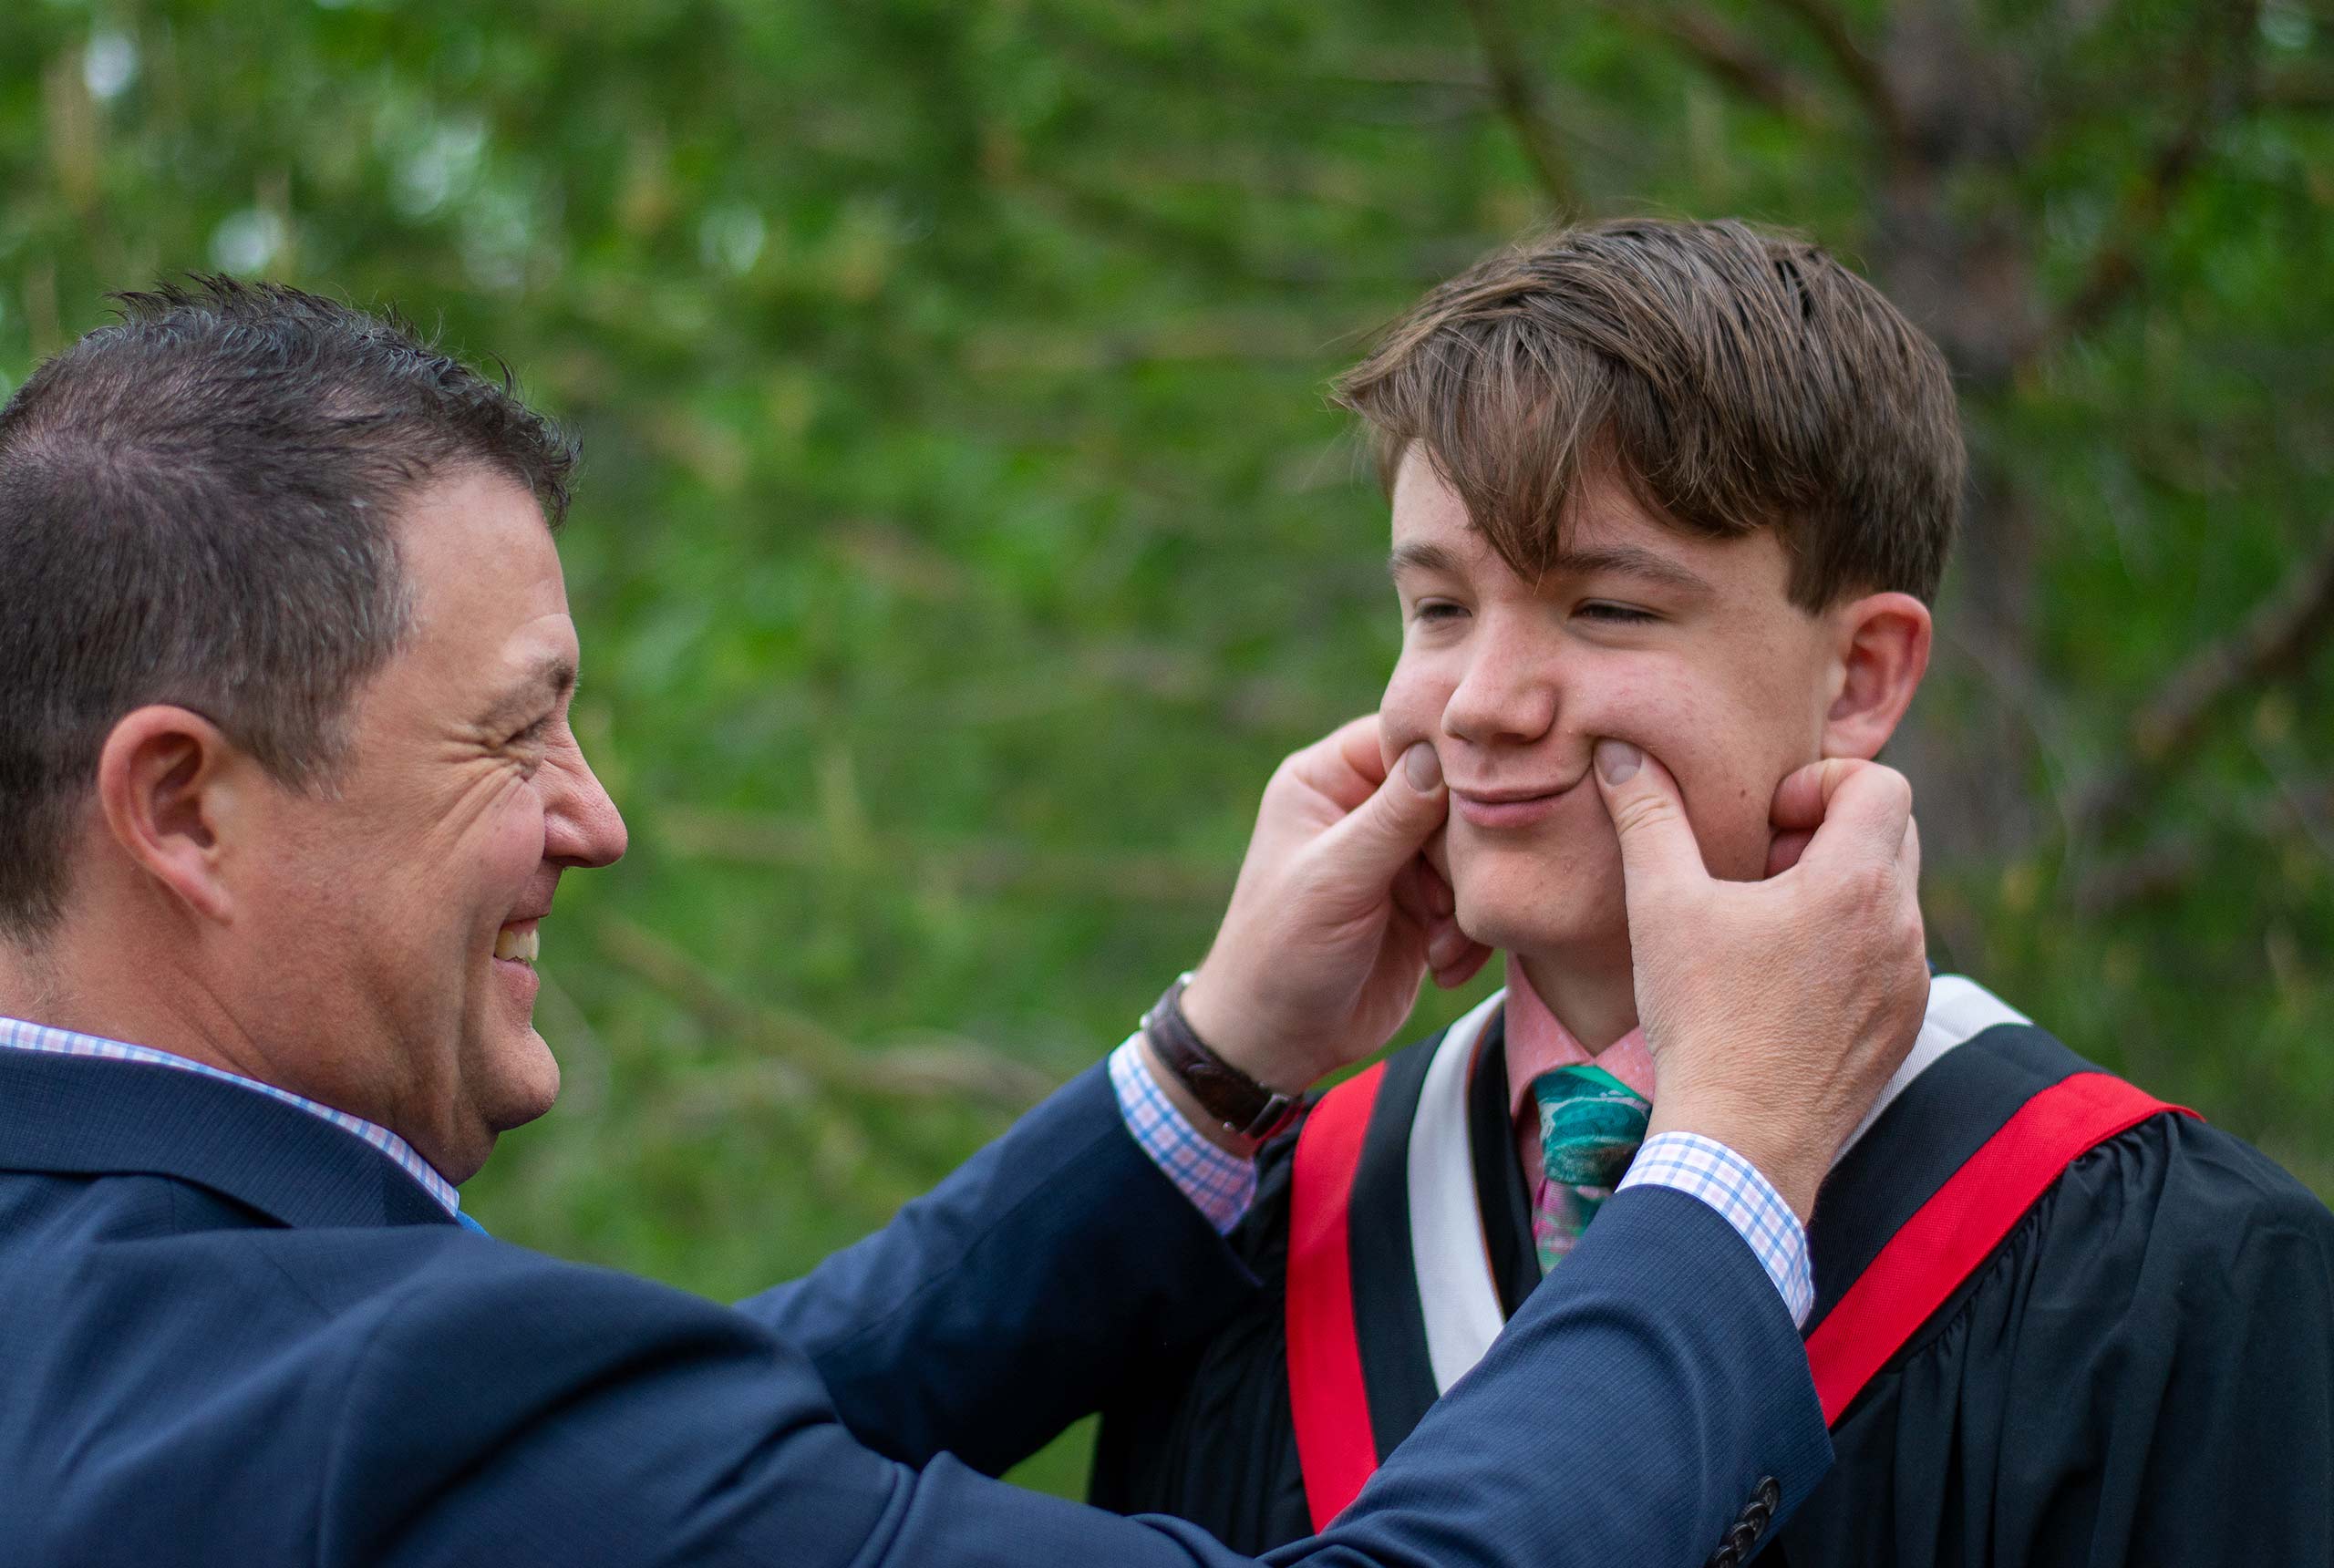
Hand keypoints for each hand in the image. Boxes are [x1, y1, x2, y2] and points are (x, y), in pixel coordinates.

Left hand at [1177, 717, 1490, 1099]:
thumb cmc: (1282, 951)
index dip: (1450, 760)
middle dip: (1460, 850)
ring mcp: (1397, 857)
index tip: (1485, 791)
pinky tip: (1443, 966)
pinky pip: (1472, 898)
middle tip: (1451, 896)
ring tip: (1440, 941)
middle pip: (1451, 795)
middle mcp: (1364, 808)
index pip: (1405, 737)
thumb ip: (1392, 817)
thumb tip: (1442, 751)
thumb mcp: (1336, 879)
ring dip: (1465, 900)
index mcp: (1327, 779)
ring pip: (1469, 850)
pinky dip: (1468, 934)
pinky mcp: (1423, 904)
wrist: (1278, 1042)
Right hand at [1590, 741, 1928, 1221]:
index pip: (1881, 782)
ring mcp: (1910, 982)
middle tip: (1759, 869)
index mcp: (1855, 883)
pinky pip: (1890, 958)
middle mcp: (1901, 927)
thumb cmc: (1703, 1019)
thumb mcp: (1662, 906)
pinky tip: (1781, 985)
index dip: (1822, 782)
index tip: (1768, 821)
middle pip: (1891, 834)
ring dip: (1835, 893)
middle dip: (1827, 832)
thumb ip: (1649, 817)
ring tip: (1763, 929)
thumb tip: (1623, 754)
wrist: (1741, 1141)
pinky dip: (1846, 948)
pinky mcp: (1902, 1028)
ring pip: (1890, 900)